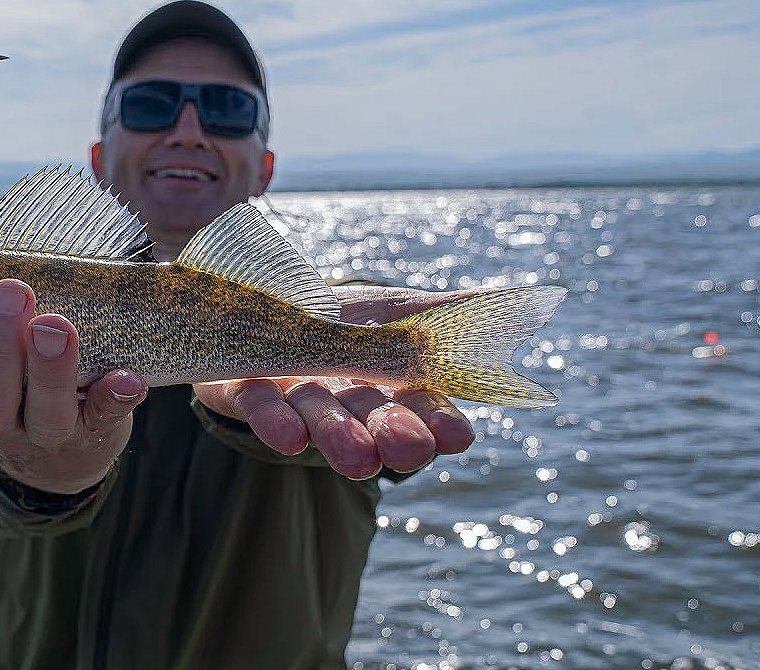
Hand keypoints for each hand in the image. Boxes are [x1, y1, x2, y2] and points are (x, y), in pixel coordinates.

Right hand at [0, 280, 146, 494]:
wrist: (59, 459)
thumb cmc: (7, 381)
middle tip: (6, 290)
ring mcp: (44, 435)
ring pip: (44, 415)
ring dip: (49, 369)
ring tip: (56, 324)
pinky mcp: (94, 431)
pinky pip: (106, 419)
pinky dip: (116, 398)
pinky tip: (127, 376)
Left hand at [193, 286, 476, 479]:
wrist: (246, 309)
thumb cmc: (330, 317)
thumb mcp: (387, 309)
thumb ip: (441, 312)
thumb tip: (518, 300)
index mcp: (384, 384)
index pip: (421, 408)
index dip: (438, 422)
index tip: (457, 434)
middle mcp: (342, 401)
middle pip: (372, 421)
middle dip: (392, 435)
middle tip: (409, 449)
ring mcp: (293, 401)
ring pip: (320, 421)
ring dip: (339, 439)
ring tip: (358, 458)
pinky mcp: (242, 395)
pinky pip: (258, 409)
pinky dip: (274, 422)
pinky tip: (288, 436)